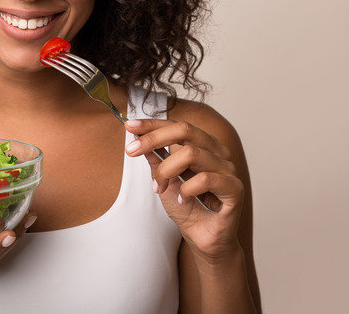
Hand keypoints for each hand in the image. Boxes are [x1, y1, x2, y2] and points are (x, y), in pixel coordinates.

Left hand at [125, 118, 243, 262]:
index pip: (177, 126)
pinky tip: (182, 200)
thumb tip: (137, 135)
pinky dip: (186, 190)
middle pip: (185, 130)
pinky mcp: (235, 188)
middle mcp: (218, 153)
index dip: (152, 124)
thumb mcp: (163, 180)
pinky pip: (206, 178)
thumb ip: (155, 158)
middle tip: (132, 150)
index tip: (129, 126)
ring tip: (161, 188)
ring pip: (191, 154)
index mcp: (203, 146)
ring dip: (167, 171)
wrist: (203, 240)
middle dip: (153, 138)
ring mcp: (228, 169)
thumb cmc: (187, 209)